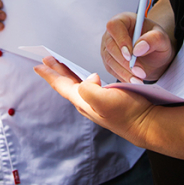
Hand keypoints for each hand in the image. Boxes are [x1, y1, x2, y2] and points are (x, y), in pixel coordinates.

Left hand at [34, 56, 154, 145]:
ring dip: (67, 73)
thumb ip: (90, 90)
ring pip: (75, 85)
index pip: (61, 85)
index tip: (38, 66)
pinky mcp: (105, 101)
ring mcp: (95, 103)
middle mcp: (86, 102)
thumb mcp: (105, 100)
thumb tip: (90, 78)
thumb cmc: (128, 113)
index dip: (49, 74)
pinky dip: (80, 77)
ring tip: (61, 65)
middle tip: (46, 60)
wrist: (145, 124)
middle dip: (56, 71)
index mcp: (83, 100)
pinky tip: (84, 76)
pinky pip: (87, 86)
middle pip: (66, 84)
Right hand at [101, 11, 174, 82]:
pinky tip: (134, 81)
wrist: (155, 56)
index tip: (131, 54)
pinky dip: (123, 77)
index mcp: (124, 20)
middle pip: (110, 45)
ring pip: (109, 59)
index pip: (115, 26)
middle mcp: (112, 33)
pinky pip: (111, 70)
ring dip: (124, 71)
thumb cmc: (157, 43)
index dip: (120, 40)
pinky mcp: (109, 61)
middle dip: (125, 61)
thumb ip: (154, 39)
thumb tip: (138, 48)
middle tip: (140, 72)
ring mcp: (108, 47)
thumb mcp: (162, 38)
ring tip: (139, 80)